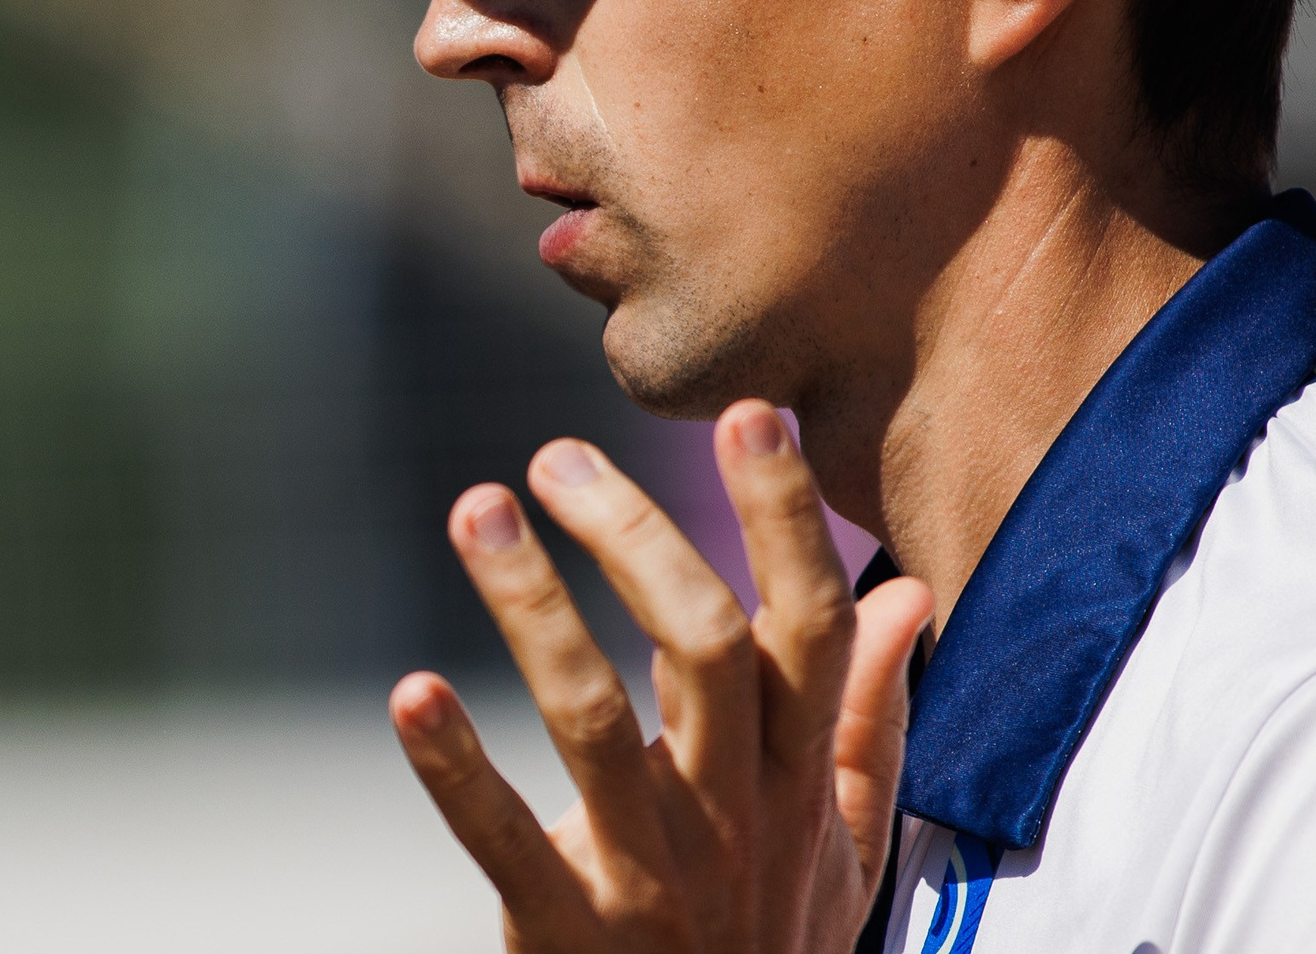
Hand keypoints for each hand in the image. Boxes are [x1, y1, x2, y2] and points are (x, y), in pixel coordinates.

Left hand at [389, 400, 933, 953]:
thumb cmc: (774, 942)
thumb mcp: (844, 842)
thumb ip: (869, 715)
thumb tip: (905, 590)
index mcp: (799, 780)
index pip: (807, 629)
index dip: (784, 518)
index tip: (752, 414)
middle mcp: (733, 816)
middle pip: (700, 646)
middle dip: (635, 534)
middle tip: (557, 455)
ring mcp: (649, 875)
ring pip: (594, 717)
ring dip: (532, 605)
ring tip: (479, 509)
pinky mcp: (565, 929)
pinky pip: (504, 838)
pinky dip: (453, 764)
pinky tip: (411, 692)